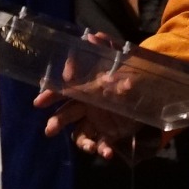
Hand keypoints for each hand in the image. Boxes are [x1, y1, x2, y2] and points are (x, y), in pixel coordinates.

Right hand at [31, 30, 148, 160]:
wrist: (149, 91)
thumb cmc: (128, 73)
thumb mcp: (121, 60)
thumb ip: (107, 48)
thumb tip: (92, 35)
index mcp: (85, 89)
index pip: (63, 92)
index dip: (50, 95)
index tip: (39, 101)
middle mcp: (86, 107)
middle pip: (66, 116)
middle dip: (56, 122)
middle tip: (49, 129)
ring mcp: (97, 122)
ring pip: (81, 135)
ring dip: (83, 142)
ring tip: (90, 146)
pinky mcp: (110, 134)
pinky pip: (102, 144)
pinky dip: (103, 149)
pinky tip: (107, 153)